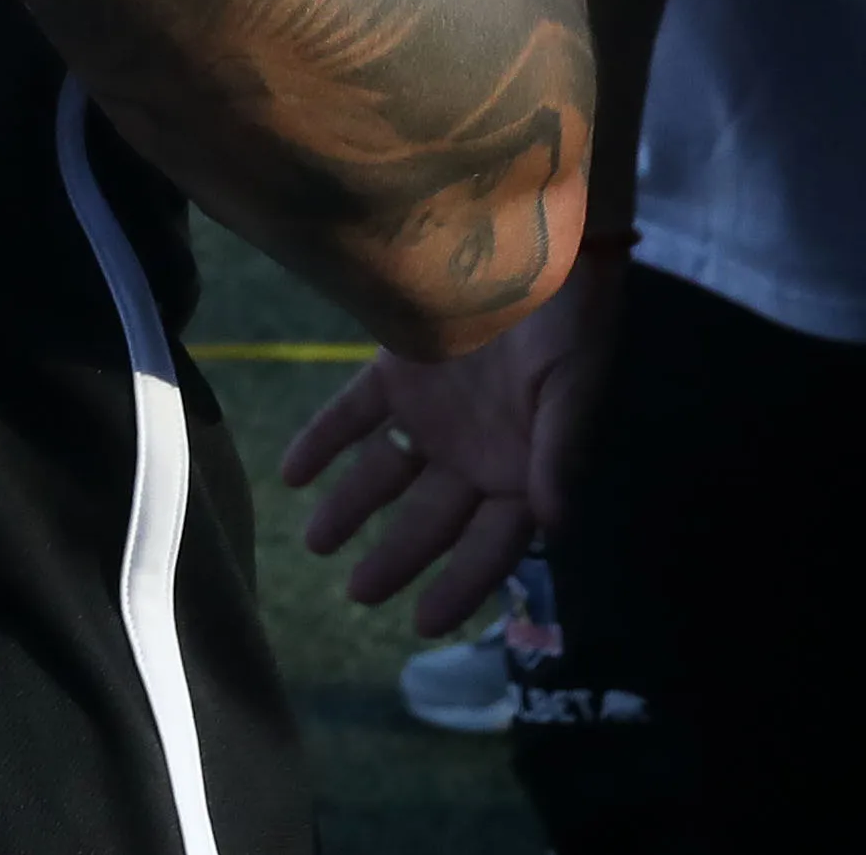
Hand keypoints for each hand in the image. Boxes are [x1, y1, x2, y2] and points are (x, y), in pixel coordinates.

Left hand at [276, 256, 615, 632]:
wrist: (544, 241)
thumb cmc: (572, 320)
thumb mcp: (574, 388)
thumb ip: (559, 455)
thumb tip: (554, 526)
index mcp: (524, 469)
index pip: (490, 546)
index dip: (460, 586)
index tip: (425, 624)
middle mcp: (476, 452)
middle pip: (429, 520)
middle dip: (396, 558)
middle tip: (357, 594)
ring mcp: (436, 413)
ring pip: (386, 474)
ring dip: (350, 507)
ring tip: (314, 543)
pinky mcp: (401, 370)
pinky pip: (356, 415)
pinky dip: (323, 442)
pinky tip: (292, 471)